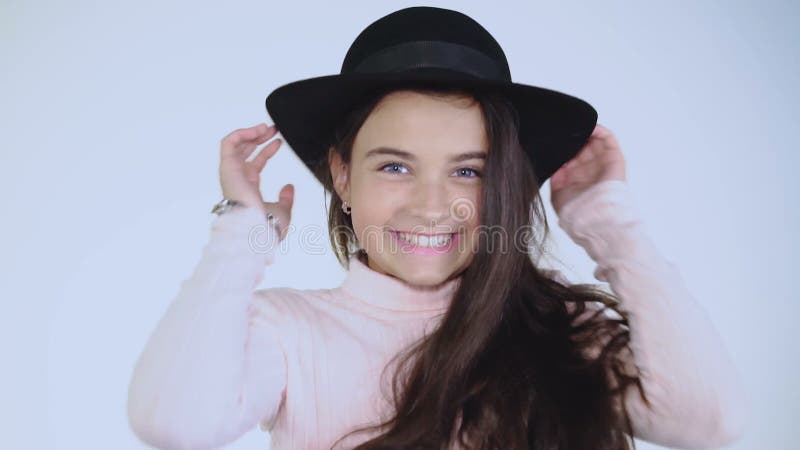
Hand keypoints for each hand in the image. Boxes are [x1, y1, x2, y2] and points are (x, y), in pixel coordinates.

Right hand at [219, 123, 293, 239]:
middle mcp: (238, 179)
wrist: (256, 228)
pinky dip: (241, 133)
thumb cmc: (267, 225)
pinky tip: (256, 131)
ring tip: (265, 127)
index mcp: (249, 188)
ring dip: (250, 132)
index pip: (256, 163)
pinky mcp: (227, 167)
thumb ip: (286, 199)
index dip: (267, 150)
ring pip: (235, 144)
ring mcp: (231, 172)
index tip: (279, 141)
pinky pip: (228, 143)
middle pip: (245, 151)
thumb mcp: (283, 210)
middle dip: (259, 137)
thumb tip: (289, 187)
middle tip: (273, 129)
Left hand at [549, 123, 626, 215]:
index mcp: (577, 177)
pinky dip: (599, 130)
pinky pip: (609, 139)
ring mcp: (602, 163)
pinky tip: (588, 127)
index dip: (563, 146)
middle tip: (563, 131)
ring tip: (575, 126)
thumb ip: (555, 176)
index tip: (553, 139)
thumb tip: (552, 161)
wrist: (593, 216)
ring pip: (595, 140)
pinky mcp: (615, 158)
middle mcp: (590, 169)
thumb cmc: (576, 210)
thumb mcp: (557, 192)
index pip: (571, 155)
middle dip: (573, 138)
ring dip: (585, 131)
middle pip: (582, 145)